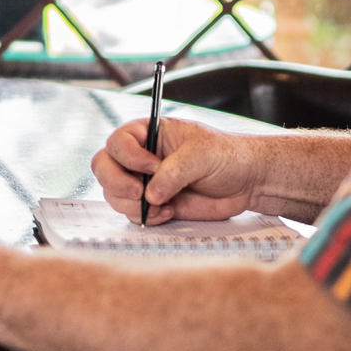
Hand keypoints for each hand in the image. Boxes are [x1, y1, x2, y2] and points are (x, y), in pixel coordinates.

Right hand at [91, 116, 261, 223]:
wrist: (247, 182)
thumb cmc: (227, 156)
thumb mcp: (201, 155)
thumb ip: (173, 172)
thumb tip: (150, 193)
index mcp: (150, 133)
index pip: (118, 141)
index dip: (128, 155)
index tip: (152, 166)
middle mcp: (142, 157)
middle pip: (104, 167)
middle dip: (116, 182)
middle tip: (139, 192)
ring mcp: (145, 181)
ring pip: (114, 193)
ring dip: (132, 204)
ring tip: (163, 205)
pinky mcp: (154, 204)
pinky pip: (133, 213)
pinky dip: (146, 217)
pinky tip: (170, 212)